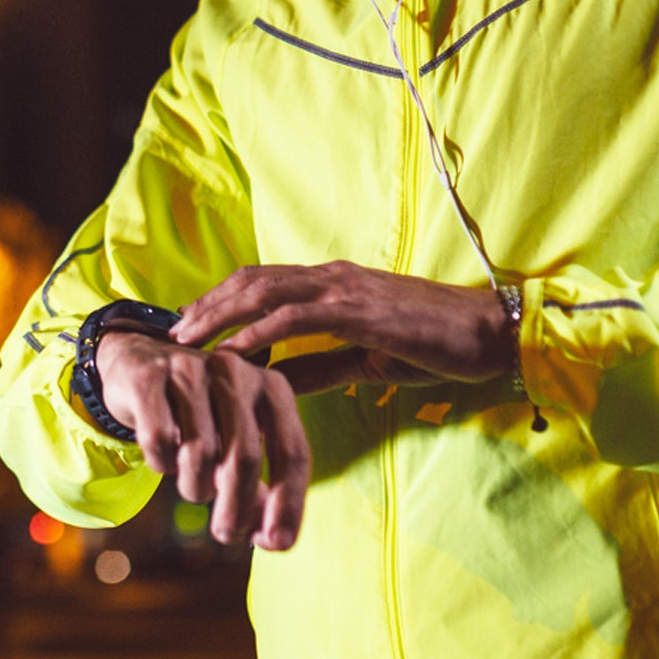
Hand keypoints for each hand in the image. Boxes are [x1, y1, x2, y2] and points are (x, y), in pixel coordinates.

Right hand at [93, 331, 309, 550]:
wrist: (138, 362)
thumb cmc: (200, 413)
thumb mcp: (236, 441)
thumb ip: (259, 485)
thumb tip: (272, 538)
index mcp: (272, 387)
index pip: (293, 452)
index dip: (288, 504)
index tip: (275, 545)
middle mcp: (236, 371)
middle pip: (244, 456)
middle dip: (236, 507)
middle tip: (226, 534)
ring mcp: (190, 369)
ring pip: (199, 453)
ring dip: (195, 487)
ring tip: (192, 487)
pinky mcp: (149, 378)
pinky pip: (159, 441)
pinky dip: (161, 465)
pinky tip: (162, 462)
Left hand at [169, 261, 513, 395]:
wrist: (487, 333)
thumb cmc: (432, 343)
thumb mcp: (365, 358)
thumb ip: (320, 365)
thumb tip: (276, 382)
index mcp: (332, 283)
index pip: (262, 282)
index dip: (221, 300)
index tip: (188, 326)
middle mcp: (332, 276)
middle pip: (252, 279)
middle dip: (206, 304)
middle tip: (170, 333)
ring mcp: (345, 289)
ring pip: (265, 290)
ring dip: (220, 315)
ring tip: (187, 341)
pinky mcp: (360, 309)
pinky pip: (298, 316)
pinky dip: (259, 331)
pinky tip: (234, 351)